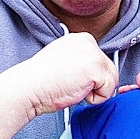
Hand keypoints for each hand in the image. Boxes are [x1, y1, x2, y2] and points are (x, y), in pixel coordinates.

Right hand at [3, 33, 117, 116]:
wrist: (27, 87)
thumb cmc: (40, 81)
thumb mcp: (64, 62)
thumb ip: (80, 62)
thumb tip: (95, 75)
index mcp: (80, 39)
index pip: (101, 62)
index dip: (89, 78)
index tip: (69, 78)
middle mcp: (89, 41)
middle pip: (109, 70)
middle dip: (94, 84)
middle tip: (70, 84)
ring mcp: (93, 53)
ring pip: (112, 81)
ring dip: (95, 92)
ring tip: (72, 87)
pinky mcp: (96, 67)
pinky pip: (108, 92)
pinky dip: (94, 99)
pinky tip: (75, 91)